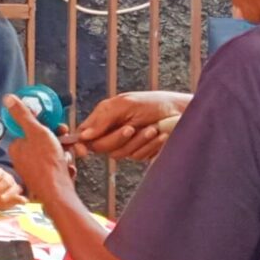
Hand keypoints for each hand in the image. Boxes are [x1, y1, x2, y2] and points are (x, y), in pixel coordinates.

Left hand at [2, 94, 74, 207]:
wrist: (58, 191)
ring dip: (64, 153)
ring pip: (53, 154)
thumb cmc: (46, 162)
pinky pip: (57, 166)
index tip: (59, 127)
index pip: (32, 130)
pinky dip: (64, 166)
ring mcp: (34, 170)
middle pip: (44, 141)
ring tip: (67, 158)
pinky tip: (67, 169)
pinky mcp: (46, 179)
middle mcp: (23, 159)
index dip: (47, 127)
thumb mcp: (36, 132)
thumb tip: (7, 98)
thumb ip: (24, 115)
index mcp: (17, 147)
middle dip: (59, 141)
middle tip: (67, 142)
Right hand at [72, 91, 189, 160]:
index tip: (83, 150)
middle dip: (117, 138)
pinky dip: (149, 145)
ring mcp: (125, 144)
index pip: (83, 134)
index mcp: (103, 118)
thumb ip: (103, 119)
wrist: (179, 113)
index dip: (80, 144)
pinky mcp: (138, 152)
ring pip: (119, 154)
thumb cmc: (153, 103)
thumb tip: (84, 135)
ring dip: (138, 141)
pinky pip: (136, 156)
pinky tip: (159, 135)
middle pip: (100, 147)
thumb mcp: (125, 105)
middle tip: (131, 128)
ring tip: (152, 129)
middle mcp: (111, 132)